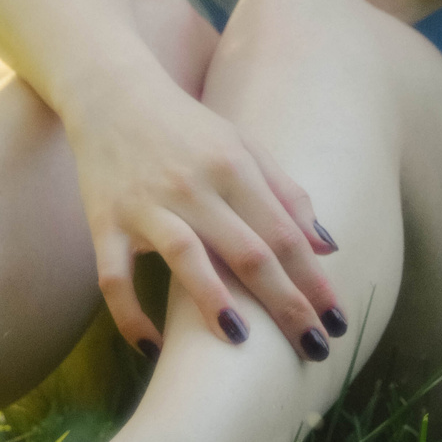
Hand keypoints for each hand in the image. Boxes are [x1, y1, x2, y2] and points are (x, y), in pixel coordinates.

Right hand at [65, 65, 344, 359]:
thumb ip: (285, 192)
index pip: (283, 234)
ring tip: (243, 343)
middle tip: (315, 349)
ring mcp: (146, 205)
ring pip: (185, 257)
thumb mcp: (241, 145)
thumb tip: (327, 246)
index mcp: (233, 166)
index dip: (313, 280)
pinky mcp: (104, 223)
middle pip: (248, 252)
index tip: (337, 321)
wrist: (110, 92)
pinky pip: (114, 279)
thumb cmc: (186, 126)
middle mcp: (193, 186)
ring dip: (214, 302)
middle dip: (285, 304)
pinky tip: (154, 348)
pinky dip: (131, 316)